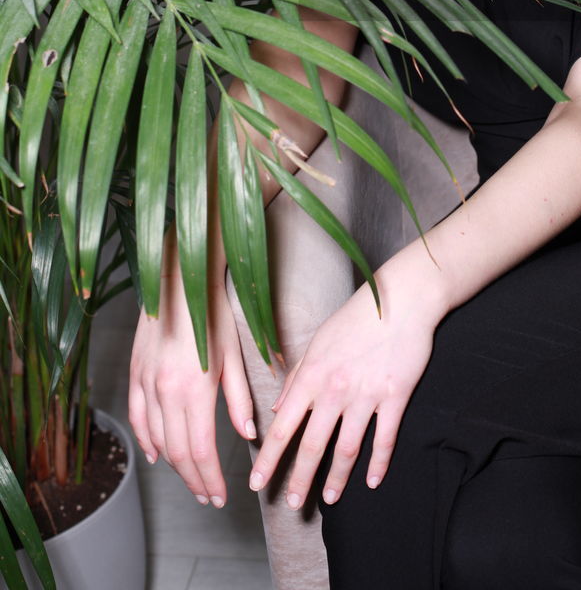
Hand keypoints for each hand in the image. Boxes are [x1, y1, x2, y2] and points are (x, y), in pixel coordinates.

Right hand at [128, 275, 257, 507]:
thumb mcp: (233, 355)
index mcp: (195, 389)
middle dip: (194, 480)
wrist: (179, 279)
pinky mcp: (135, 373)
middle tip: (208, 496)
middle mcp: (166, 391)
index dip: (210, 478)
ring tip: (190, 480)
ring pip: (157, 439)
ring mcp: (146, 383)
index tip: (220, 497)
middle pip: (178, 452)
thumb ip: (240, 398)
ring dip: (173, 465)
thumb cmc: (212, 313)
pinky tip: (156, 455)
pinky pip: (138, 417)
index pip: (201, 449)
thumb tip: (249, 433)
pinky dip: (146, 441)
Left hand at [248, 279, 435, 507]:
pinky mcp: (395, 396)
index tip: (257, 483)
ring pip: (347, 449)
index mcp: (313, 375)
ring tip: (330, 499)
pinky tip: (372, 481)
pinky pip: (384, 438)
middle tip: (291, 505)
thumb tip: (276, 408)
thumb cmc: (357, 317)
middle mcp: (335, 389)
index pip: (284, 425)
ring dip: (336, 478)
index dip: (269, 458)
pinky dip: (378, 464)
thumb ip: (297, 377)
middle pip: (312, 445)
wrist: (402, 299)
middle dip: (299, 479)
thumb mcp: (319, 341)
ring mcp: (366, 394)